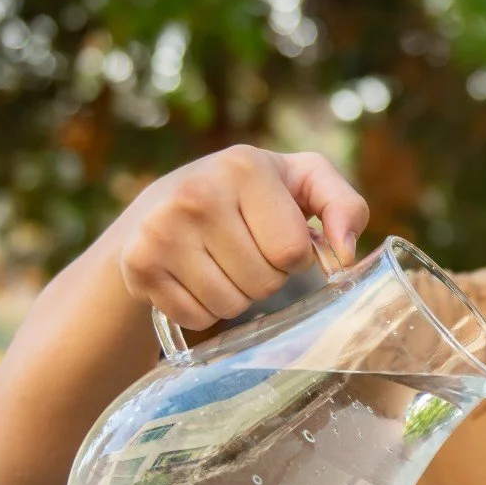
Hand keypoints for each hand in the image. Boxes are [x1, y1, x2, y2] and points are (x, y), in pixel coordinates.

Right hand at [115, 145, 370, 329]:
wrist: (164, 202)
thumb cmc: (251, 194)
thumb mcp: (303, 181)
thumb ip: (344, 206)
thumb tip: (346, 253)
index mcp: (245, 166)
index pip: (293, 252)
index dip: (295, 256)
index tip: (276, 236)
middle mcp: (197, 194)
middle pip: (264, 283)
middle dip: (267, 277)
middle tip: (247, 250)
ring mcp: (162, 230)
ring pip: (231, 305)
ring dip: (238, 296)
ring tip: (222, 262)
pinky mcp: (139, 265)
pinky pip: (198, 318)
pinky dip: (204, 309)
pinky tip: (194, 277)